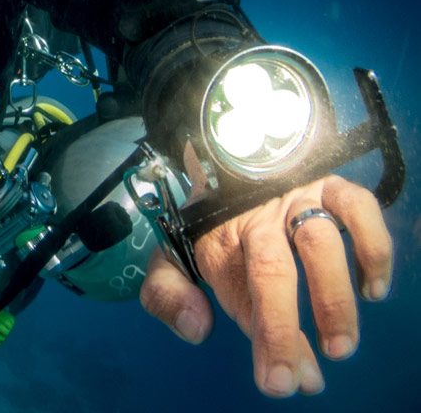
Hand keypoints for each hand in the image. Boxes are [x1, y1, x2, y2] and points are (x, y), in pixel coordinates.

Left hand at [139, 175, 392, 396]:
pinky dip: (373, 248)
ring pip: (318, 242)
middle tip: (303, 377)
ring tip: (339, 346)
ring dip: (332, 298)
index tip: (279, 381)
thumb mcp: (173, 256)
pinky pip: (356, 207)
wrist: (225, 159)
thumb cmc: (211, 224)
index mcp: (218, 242)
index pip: (240, 296)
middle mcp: (256, 220)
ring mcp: (295, 200)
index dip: (263, 341)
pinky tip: (372, 289)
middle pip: (270, 270)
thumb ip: (167, 295)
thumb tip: (195, 327)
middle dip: (284, 328)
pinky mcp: (328, 184)